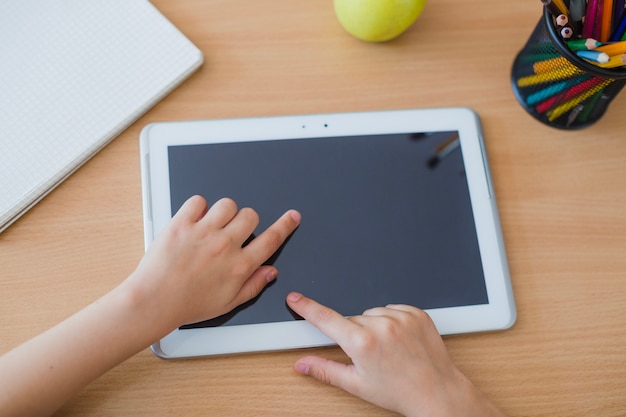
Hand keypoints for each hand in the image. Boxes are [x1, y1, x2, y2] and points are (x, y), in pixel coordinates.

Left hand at [128, 195, 300, 329]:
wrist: (154, 301)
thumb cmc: (187, 305)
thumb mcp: (228, 303)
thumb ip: (253, 285)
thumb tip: (271, 272)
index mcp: (239, 266)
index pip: (271, 240)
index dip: (285, 225)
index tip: (292, 216)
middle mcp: (225, 246)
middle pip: (250, 216)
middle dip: (246, 221)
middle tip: (233, 231)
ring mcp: (203, 232)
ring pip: (227, 204)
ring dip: (224, 212)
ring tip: (212, 225)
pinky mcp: (181, 224)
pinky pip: (198, 200)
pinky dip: (198, 207)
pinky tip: (195, 220)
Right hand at [286, 293, 505, 416]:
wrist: (436, 392)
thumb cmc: (399, 392)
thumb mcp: (356, 384)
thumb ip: (325, 370)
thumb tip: (302, 364)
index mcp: (362, 343)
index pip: (326, 319)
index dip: (307, 307)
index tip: (296, 299)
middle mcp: (381, 326)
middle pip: (352, 318)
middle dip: (354, 333)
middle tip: (369, 354)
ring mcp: (401, 317)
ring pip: (373, 313)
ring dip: (374, 326)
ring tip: (387, 348)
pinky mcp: (416, 313)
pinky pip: (393, 309)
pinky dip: (392, 320)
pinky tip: (399, 339)